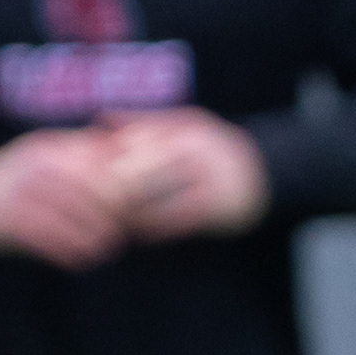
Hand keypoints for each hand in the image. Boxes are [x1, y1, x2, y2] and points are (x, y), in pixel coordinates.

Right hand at [0, 128, 131, 268]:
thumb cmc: (23, 179)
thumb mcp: (50, 154)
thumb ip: (85, 152)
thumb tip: (127, 149)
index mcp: (48, 150)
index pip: (96, 169)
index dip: (119, 193)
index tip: (129, 210)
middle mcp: (32, 167)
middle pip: (86, 196)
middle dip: (108, 219)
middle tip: (120, 234)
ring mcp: (16, 193)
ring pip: (68, 221)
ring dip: (91, 241)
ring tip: (102, 250)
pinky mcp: (4, 220)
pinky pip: (46, 241)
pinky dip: (68, 254)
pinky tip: (80, 261)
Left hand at [100, 107, 266, 241]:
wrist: (267, 173)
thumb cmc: (215, 147)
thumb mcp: (187, 124)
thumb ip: (146, 122)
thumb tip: (100, 120)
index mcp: (188, 129)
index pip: (137, 141)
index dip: (110, 158)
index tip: (89, 172)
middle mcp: (200, 153)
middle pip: (143, 170)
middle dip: (115, 188)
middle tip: (93, 201)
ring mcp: (212, 181)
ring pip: (158, 198)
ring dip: (132, 213)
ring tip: (114, 219)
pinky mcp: (220, 208)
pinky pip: (178, 221)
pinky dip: (156, 230)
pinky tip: (141, 234)